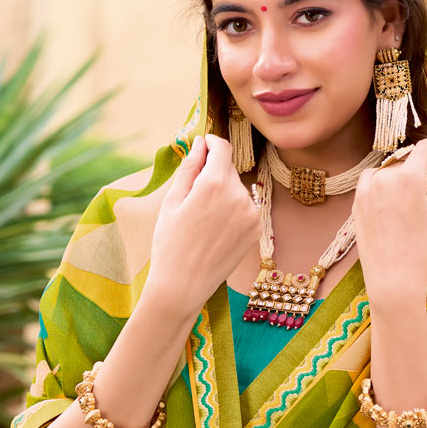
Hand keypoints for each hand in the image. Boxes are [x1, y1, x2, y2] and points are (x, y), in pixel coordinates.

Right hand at [143, 134, 262, 316]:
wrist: (184, 284)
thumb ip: (190, 167)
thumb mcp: (172, 200)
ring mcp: (251, 214)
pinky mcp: (256, 229)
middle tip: (192, 197)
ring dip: (223, 193)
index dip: (212, 144)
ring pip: (237, 189)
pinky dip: (233, 211)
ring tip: (203, 218)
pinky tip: (215, 229)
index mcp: (215, 184)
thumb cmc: (170, 242)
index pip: (222, 148)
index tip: (204, 146)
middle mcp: (239, 195)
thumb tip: (201, 143)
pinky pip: (245, 208)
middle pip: (228, 170)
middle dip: (213, 174)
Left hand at [352, 138, 426, 306]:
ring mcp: (366, 190)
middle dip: (420, 166)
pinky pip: (370, 182)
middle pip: (405, 159)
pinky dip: (382, 184)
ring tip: (411, 196)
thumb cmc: (422, 251)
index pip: (424, 148)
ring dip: (400, 174)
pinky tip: (392, 202)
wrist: (392, 281)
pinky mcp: (356, 203)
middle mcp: (383, 178)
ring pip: (387, 169)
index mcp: (408, 178)